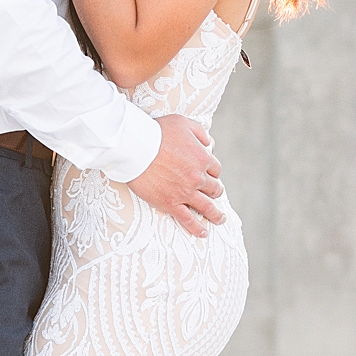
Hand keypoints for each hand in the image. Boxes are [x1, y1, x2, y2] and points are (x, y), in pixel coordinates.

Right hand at [127, 114, 225, 237]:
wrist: (136, 147)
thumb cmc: (157, 132)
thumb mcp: (184, 123)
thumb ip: (200, 133)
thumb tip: (210, 143)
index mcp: (203, 158)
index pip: (215, 169)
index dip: (212, 172)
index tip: (208, 174)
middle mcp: (198, 177)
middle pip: (214, 188)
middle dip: (215, 191)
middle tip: (214, 194)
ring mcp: (185, 193)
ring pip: (207, 207)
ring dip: (216, 214)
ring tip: (220, 219)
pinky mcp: (170, 204)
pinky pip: (188, 220)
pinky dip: (197, 228)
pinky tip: (203, 232)